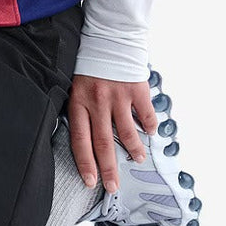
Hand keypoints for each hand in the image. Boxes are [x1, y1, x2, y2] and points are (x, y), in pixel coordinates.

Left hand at [67, 73, 156, 193]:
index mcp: (79, 101)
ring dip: (133, 150)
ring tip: (137, 159)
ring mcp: (118, 96)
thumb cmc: (90, 67)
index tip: (90, 181)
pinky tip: (149, 131)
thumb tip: (85, 141)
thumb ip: (81, 111)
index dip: (85, 162)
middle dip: (109, 169)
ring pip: (127, 132)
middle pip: (104, 142)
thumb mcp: (76, 87)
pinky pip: (146, 116)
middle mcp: (98, 101)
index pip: (80, 138)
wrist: (108, 39)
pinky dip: (149, 127)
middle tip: (113, 186)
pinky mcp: (137, 90)